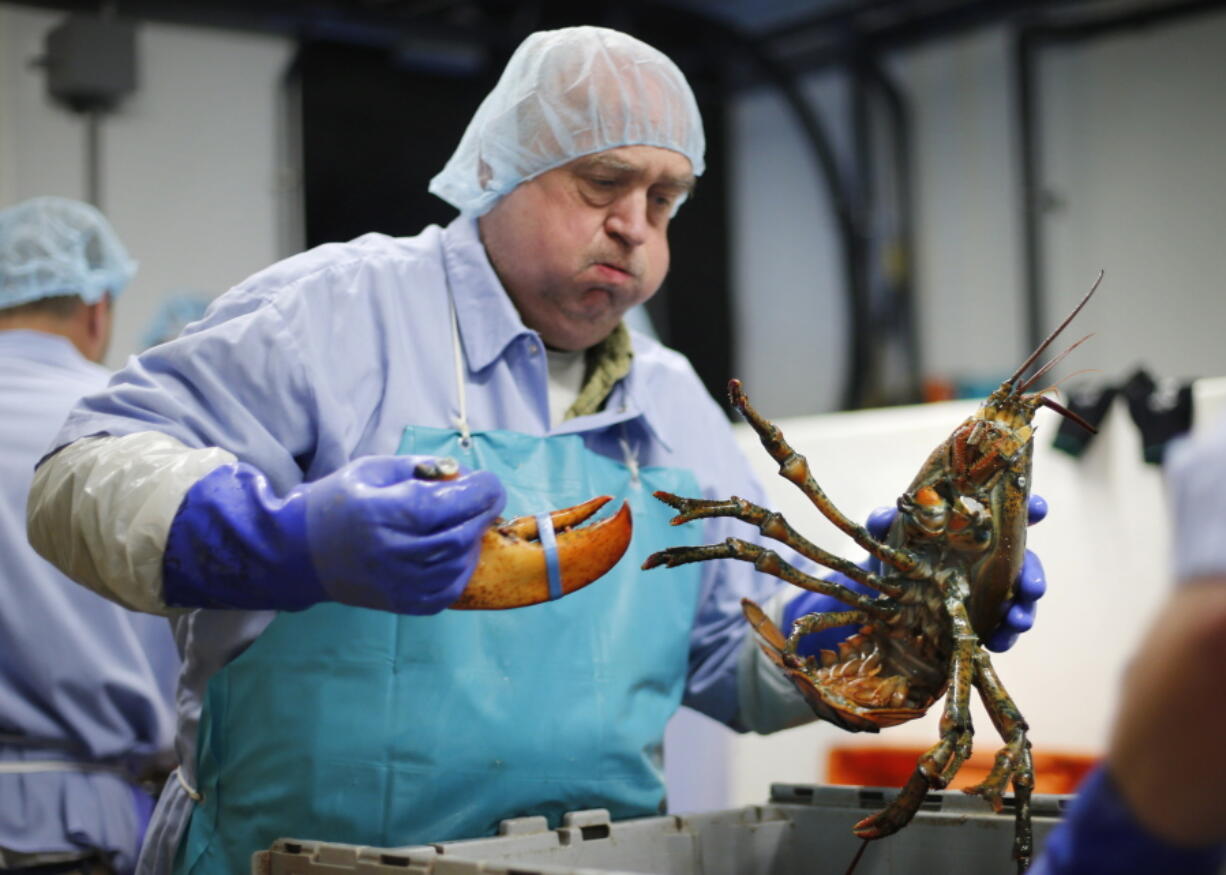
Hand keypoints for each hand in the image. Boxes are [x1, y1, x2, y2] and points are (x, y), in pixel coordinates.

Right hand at [306, 455, 505, 612]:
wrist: (298, 554)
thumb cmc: (336, 503)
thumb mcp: (371, 470)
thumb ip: (417, 467)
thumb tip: (458, 472)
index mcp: (386, 512)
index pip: (450, 503)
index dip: (481, 491)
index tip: (490, 483)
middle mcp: (395, 551)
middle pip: (460, 535)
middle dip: (483, 514)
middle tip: (489, 501)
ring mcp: (399, 582)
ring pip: (458, 564)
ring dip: (474, 541)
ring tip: (470, 524)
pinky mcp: (401, 604)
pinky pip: (447, 591)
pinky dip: (461, 570)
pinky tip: (457, 553)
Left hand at [783, 495, 1047, 655]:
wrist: (884, 596)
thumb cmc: (897, 555)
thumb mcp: (890, 537)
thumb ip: (884, 521)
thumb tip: (881, 516)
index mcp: (978, 532)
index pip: (1011, 516)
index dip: (1031, 510)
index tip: (1040, 509)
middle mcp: (991, 560)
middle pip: (1025, 563)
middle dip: (1033, 575)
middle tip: (1033, 588)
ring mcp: (990, 592)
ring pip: (1018, 599)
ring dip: (1024, 611)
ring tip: (1018, 622)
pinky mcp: (981, 621)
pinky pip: (1000, 629)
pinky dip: (1003, 637)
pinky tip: (997, 643)